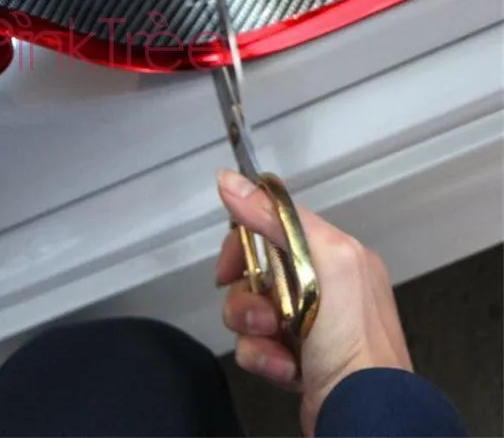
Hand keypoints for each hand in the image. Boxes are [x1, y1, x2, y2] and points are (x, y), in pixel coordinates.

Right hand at [216, 170, 412, 436]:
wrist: (364, 415)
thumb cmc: (355, 341)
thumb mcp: (322, 262)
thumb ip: (276, 219)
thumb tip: (230, 180)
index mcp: (334, 253)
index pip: (274, 223)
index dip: (245, 239)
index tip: (232, 262)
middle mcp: (321, 284)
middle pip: (253, 268)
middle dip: (246, 292)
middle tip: (260, 311)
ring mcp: (305, 321)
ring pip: (248, 306)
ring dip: (250, 326)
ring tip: (274, 342)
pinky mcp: (293, 354)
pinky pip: (254, 342)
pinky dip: (260, 355)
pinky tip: (282, 367)